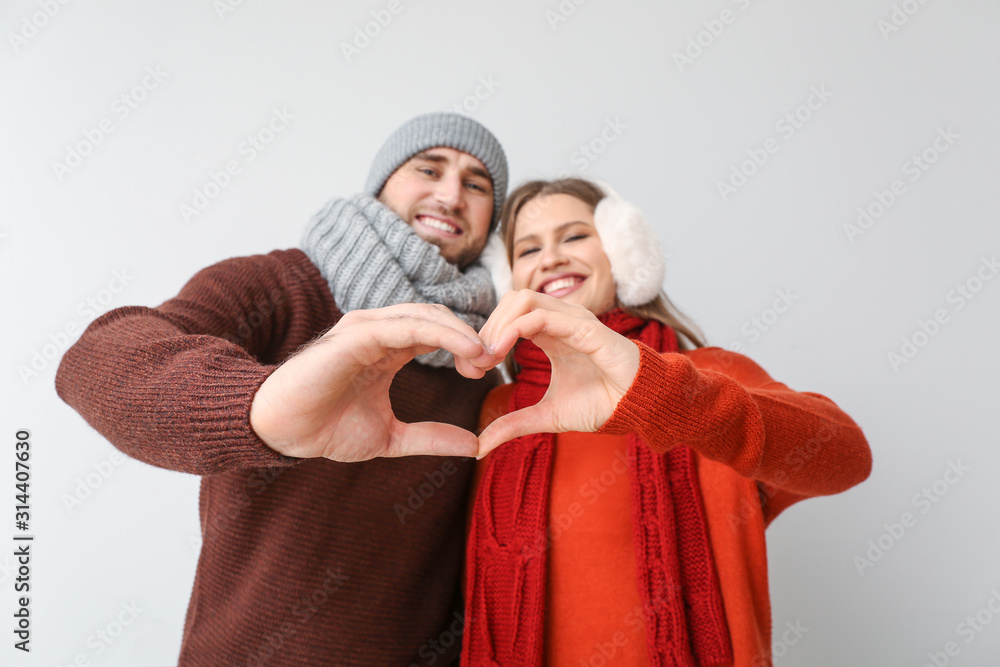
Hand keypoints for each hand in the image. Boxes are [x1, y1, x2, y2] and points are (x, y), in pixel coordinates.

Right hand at [250, 304, 496, 461]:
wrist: (282, 432)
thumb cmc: (326, 429)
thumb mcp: (391, 438)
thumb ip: (431, 437)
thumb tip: (475, 445)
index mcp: (390, 349)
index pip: (440, 332)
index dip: (469, 347)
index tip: (489, 371)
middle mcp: (380, 332)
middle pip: (439, 318)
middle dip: (471, 337)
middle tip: (494, 362)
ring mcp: (367, 329)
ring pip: (427, 315)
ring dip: (462, 332)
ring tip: (485, 355)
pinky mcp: (355, 334)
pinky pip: (406, 324)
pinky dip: (440, 333)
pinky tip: (466, 349)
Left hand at [476, 290, 640, 457]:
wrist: (639, 408)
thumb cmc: (601, 404)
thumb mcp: (547, 416)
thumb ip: (513, 424)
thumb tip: (479, 446)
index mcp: (551, 333)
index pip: (509, 314)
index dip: (486, 336)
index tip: (472, 369)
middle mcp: (561, 320)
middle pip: (511, 300)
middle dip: (487, 327)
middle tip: (475, 363)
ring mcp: (574, 320)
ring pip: (523, 299)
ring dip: (498, 324)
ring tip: (488, 356)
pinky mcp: (586, 329)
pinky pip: (543, 315)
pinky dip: (516, 328)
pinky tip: (502, 351)